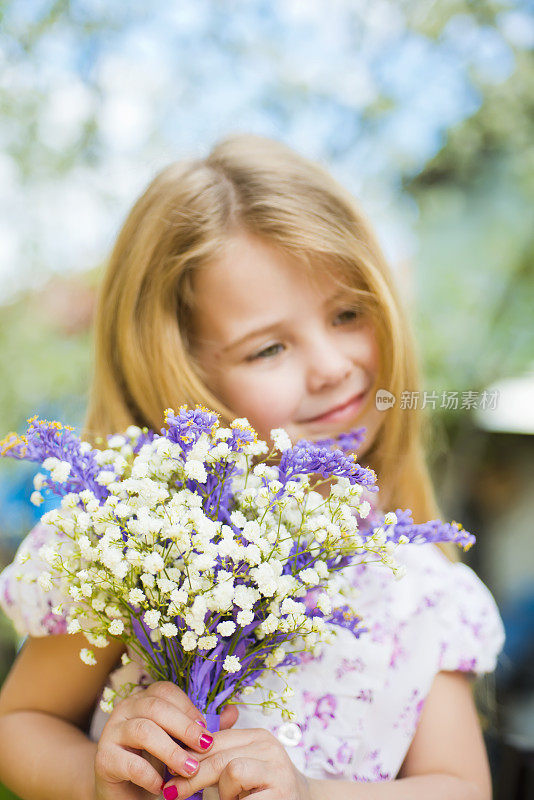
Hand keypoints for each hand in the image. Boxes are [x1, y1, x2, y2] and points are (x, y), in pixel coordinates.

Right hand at [93, 681, 237, 799]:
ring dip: (170, 750)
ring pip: (143, 730)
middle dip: (184, 727)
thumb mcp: (180, 744)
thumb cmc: (155, 762)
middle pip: (155, 707)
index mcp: (145, 699)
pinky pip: (128, 761)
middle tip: (205, 747)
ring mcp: (112, 732)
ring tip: (189, 769)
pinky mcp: (103, 759)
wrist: (124, 793)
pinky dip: (149, 774)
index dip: (188, 707)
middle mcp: (126, 709)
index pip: (166, 691)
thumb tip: (232, 711)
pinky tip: (162, 785)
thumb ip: (202, 728)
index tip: (206, 730)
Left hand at [163, 726, 310, 799]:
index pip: (214, 739)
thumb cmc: (265, 789)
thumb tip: (184, 742)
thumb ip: (222, 752)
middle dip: (191, 776)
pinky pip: (243, 798)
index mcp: (257, 736)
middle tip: (171, 792)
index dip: (188, 755)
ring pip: (231, 770)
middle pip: (217, 756)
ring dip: (222, 793)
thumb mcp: (245, 765)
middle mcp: (269, 746)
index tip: (168, 772)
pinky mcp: (281, 793)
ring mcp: (277, 769)